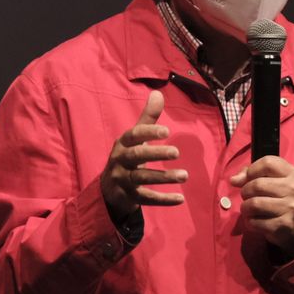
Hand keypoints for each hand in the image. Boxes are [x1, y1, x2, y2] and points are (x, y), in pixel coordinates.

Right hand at [99, 90, 186, 222]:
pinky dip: (163, 200)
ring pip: (143, 178)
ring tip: (185, 175)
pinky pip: (146, 199)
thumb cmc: (127, 157)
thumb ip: (147, 118)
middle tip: (177, 153)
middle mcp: (120, 160)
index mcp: (123, 144)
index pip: (134, 135)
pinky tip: (180, 199)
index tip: (167, 131)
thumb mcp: (134, 138)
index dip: (149, 132)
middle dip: (156, 153)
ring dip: (164, 177)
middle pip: (137, 156)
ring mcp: (123, 180)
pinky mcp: (129, 197)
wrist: (108, 188)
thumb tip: (158, 93)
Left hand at [229, 156, 293, 255]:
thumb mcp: (273, 180)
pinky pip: (255, 222)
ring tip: (249, 209)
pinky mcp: (284, 225)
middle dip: (245, 191)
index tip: (249, 179)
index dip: (252, 170)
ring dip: (245, 208)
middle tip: (248, 197)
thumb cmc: (281, 198)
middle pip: (257, 184)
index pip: (267, 163)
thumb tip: (234, 180)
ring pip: (254, 204)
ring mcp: (291, 208)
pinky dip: (250, 222)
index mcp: (293, 174)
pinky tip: (255, 221)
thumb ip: (252, 174)